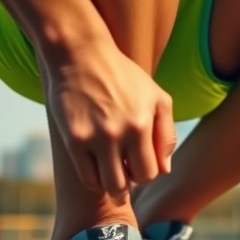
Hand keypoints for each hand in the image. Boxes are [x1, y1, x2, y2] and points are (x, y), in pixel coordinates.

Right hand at [43, 39, 175, 195]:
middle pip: (128, 184)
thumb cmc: (123, 76)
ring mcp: (93, 138)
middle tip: (125, 167)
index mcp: (142, 125)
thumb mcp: (156, 97)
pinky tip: (96, 164)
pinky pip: (86, 177)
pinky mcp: (72, 139)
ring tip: (112, 169)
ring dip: (112, 184)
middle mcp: (119, 134)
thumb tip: (165, 170)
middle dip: (130, 180)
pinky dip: (94, 178)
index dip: (146, 172)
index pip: (151, 173)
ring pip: (108, 185)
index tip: (138, 161)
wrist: (80, 54)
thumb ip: (166, 134)